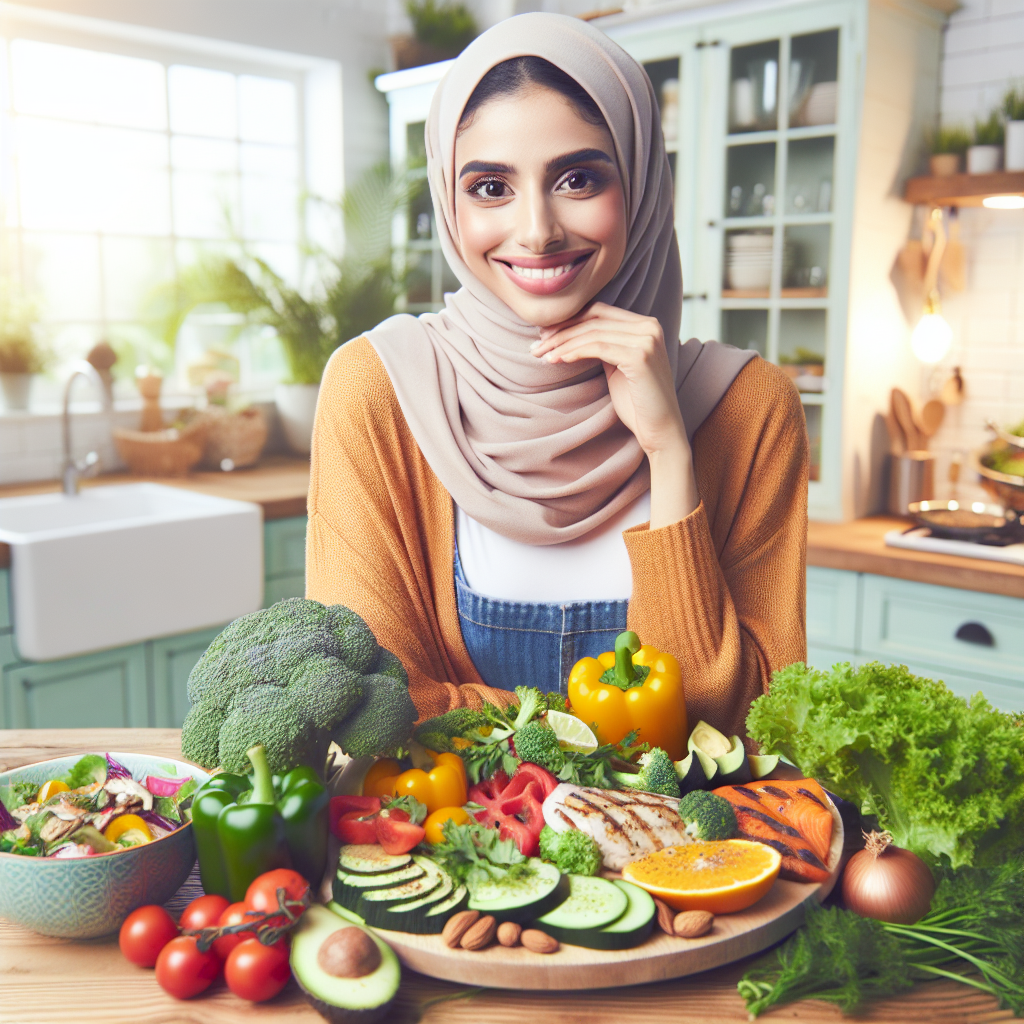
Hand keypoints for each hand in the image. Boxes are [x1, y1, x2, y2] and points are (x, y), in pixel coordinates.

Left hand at [533, 302, 697, 526]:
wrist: (660, 430)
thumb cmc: (637, 403)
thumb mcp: (616, 366)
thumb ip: (602, 345)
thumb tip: (567, 333)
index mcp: (645, 324)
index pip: (599, 311)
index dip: (569, 320)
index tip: (543, 334)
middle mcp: (649, 326)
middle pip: (594, 318)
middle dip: (560, 330)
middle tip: (536, 345)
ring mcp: (647, 340)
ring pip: (593, 332)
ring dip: (562, 343)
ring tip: (541, 355)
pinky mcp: (641, 356)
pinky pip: (598, 347)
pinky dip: (574, 352)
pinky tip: (557, 360)